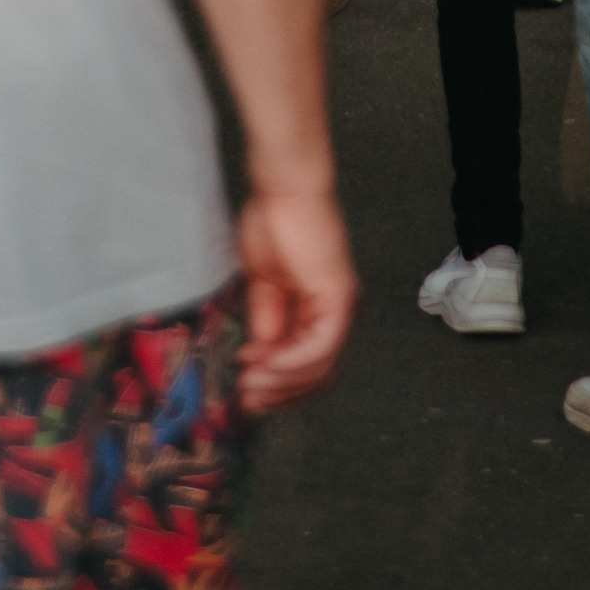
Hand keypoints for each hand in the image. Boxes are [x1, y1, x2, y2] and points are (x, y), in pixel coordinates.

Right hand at [235, 188, 357, 412]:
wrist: (283, 188)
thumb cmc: (274, 222)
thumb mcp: (264, 283)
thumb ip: (266, 320)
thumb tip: (260, 358)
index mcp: (320, 308)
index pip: (307, 364)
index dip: (278, 383)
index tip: (247, 391)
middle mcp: (337, 312)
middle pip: (317, 374)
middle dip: (280, 393)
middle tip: (248, 401)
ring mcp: (341, 305)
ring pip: (320, 366)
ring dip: (281, 382)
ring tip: (250, 385)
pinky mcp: (339, 296)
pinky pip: (320, 345)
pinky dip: (291, 361)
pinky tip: (265, 364)